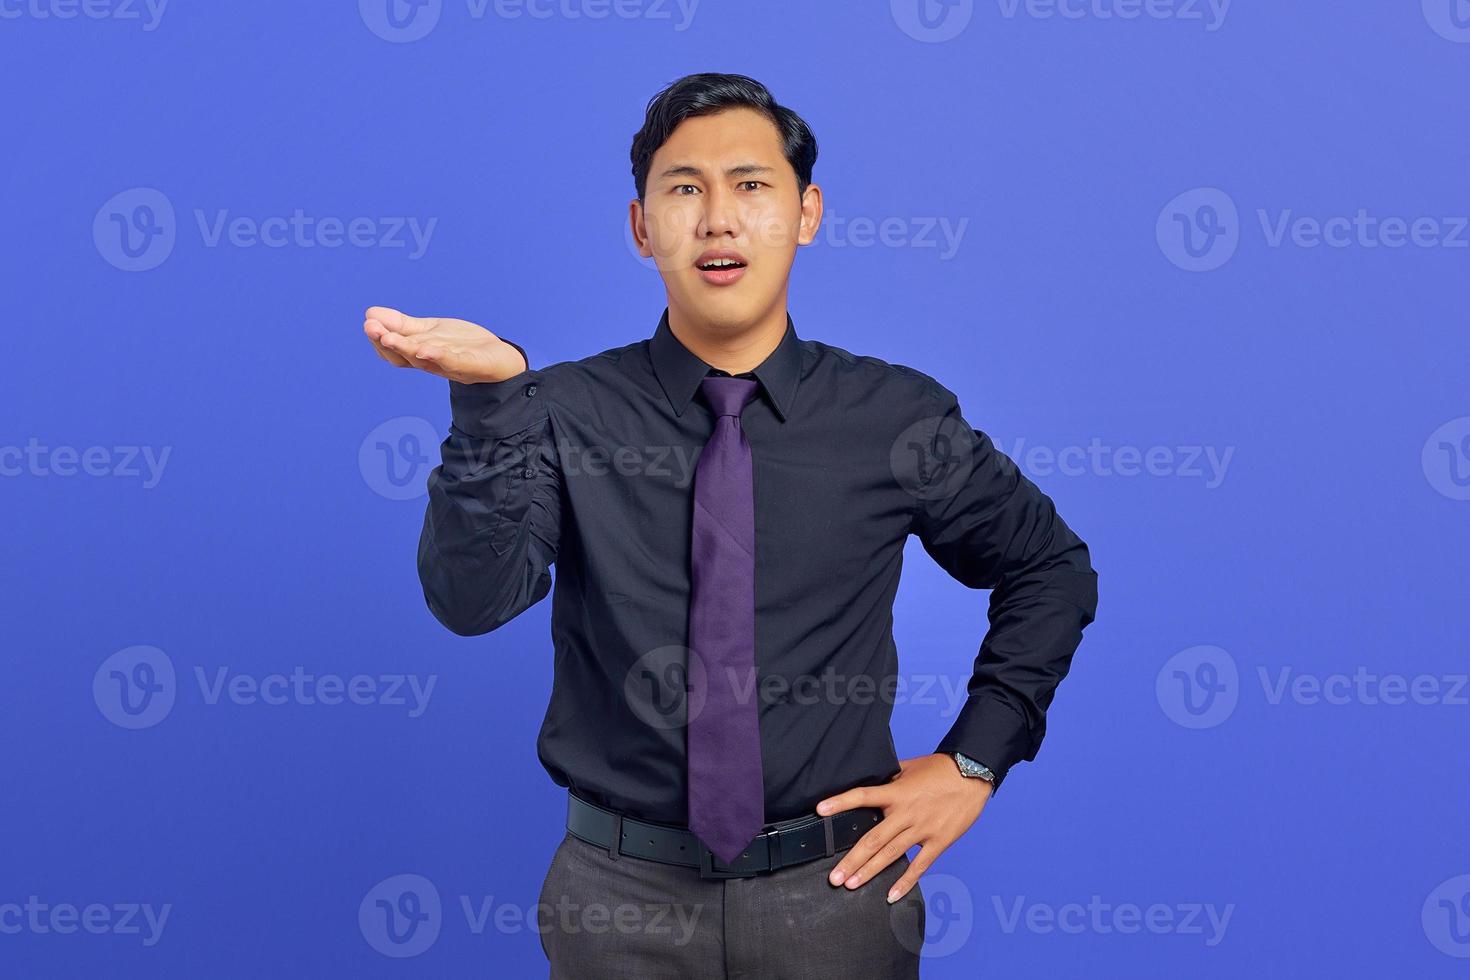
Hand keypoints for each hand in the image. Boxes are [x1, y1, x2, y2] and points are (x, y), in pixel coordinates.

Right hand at [363, 306, 526, 383]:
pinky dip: (438, 357)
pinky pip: (452, 362)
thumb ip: (402, 325)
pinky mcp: (470, 365)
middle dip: (385, 341)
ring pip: (423, 359)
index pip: (392, 351)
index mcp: (419, 354)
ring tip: (390, 338)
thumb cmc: (463, 345)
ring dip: (405, 348)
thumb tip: (370, 313)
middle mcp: (430, 363)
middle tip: (371, 327)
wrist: (500, 359)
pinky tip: (426, 349)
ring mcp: (449, 366)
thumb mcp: (430, 331)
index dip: (378, 339)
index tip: (368, 322)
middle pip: (403, 357)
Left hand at [815, 753, 991, 903]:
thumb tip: (871, 783)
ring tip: (850, 885)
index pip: (863, 796)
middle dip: (851, 860)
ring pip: (891, 854)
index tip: (820, 810)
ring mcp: (923, 829)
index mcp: (897, 792)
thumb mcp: (909, 767)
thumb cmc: (940, 768)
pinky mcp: (939, 841)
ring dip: (869, 872)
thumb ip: (889, 779)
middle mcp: (906, 813)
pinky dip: (905, 882)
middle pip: (873, 839)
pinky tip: (891, 895)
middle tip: (834, 877)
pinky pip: (920, 866)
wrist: (973, 773)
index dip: (840, 802)